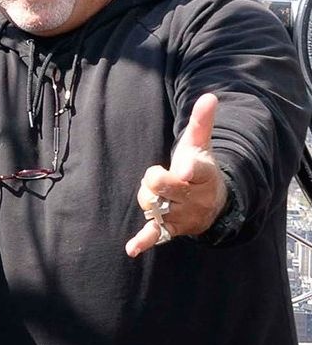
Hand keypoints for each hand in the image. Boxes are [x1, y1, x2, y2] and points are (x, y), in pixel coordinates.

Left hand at [125, 93, 227, 256]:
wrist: (213, 202)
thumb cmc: (200, 168)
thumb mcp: (201, 145)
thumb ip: (202, 122)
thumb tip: (209, 96)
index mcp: (204, 175)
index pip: (196, 171)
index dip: (190, 169)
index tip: (186, 167)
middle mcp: (195, 198)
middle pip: (165, 187)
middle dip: (156, 179)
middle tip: (158, 175)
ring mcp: (183, 215)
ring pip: (154, 206)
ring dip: (148, 199)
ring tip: (158, 193)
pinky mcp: (172, 229)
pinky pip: (156, 235)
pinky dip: (144, 241)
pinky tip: (132, 248)